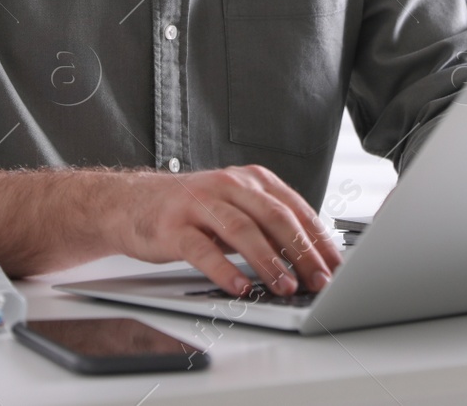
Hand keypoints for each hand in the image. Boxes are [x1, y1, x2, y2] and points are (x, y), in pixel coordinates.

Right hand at [109, 164, 342, 296]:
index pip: (294, 208)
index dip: (318, 238)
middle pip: (273, 216)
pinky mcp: (173, 226)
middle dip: (301, 251)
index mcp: (250, 180)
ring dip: (268, 260)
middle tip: (319, 280)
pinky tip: (240, 287)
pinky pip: (203, 249)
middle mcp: (228, 186)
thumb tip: (310, 259)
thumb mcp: (235, 209)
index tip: (335, 266)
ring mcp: (199, 203)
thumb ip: (268, 226)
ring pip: (242, 230)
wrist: (131, 203)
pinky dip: (224, 269)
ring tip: (285, 286)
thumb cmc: (191, 211)